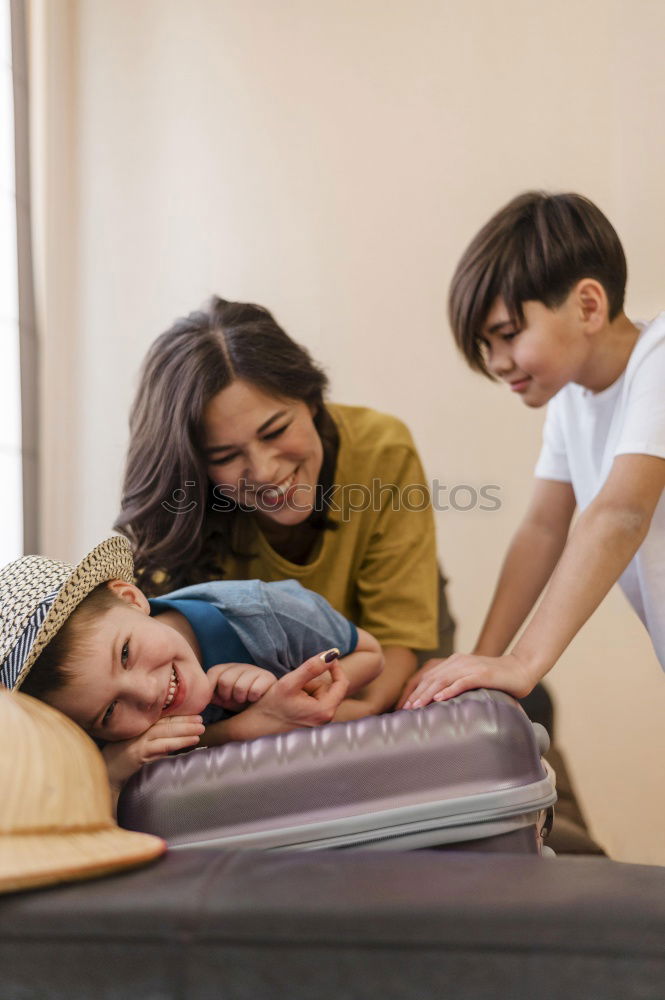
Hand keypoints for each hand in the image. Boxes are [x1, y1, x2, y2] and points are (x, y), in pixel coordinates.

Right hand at [101, 714, 204, 789]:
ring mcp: (138, 743)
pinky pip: (159, 748)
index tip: (196, 715)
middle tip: (201, 721)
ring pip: (165, 734)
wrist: (105, 774)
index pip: (163, 718)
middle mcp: (139, 732)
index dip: (180, 716)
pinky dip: (175, 744)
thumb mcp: (135, 744)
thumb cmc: (119, 760)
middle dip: (185, 722)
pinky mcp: (138, 755)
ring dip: (184, 732)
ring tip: (199, 732)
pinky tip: (187, 744)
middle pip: (166, 724)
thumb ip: (152, 739)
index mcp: (139, 727)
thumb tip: (175, 737)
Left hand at [207, 662, 278, 710]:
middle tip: (234, 699)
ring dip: (241, 698)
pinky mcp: (267, 676)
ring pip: (240, 687)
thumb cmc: (239, 700)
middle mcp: (239, 666)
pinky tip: (256, 698)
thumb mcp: (222, 698)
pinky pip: (254, 691)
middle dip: (228, 695)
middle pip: (225, 681)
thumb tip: (195, 698)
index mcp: (226, 668)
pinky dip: (253, 698)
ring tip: (245, 699)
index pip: (213, 672)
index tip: (218, 699)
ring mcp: (254, 669)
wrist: (264, 703)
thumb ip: (209, 695)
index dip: (212, 689)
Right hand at [250, 651, 348, 730]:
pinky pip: (315, 698)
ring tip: (291, 692)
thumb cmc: (271, 705)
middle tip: (296, 683)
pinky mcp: (312, 718)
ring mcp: (319, 720)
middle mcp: (326, 718)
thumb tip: (333, 653)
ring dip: (308, 686)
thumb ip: (312, 667)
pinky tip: (292, 699)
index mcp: (325, 711)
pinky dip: (305, 693)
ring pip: (321, 692)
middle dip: (314, 680)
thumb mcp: (290, 682)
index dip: (335, 667)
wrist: (256, 724)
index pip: (342, 683)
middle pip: (331, 687)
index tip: (323, 657)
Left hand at [400, 652, 536, 707]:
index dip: (414, 690)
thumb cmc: (496, 678)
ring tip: (416, 707)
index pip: (428, 676)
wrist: (520, 669)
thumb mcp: (471, 679)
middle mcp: (459, 662)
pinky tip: (439, 698)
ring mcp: (470, 667)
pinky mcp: (482, 674)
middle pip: (431, 678)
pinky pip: (462, 682)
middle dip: (416, 694)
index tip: (404, 706)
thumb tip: (437, 702)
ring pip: (443, 680)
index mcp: (454, 662)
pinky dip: (449, 690)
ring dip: (427, 694)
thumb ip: (456, 685)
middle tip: (405, 710)